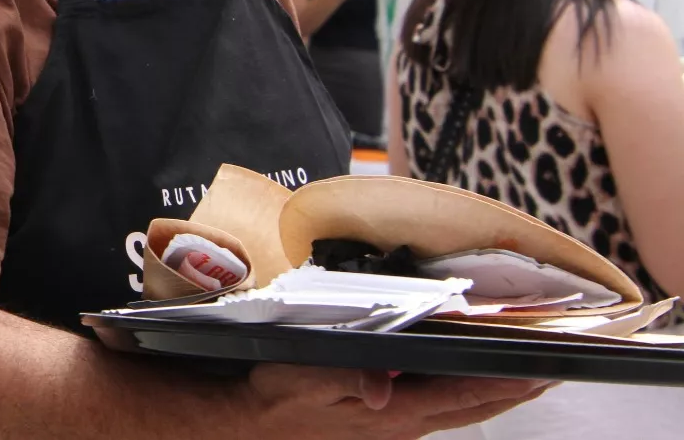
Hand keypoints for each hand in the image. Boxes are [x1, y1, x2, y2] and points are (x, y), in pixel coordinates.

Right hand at [245, 363, 552, 439]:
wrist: (252, 426)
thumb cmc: (277, 397)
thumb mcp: (304, 379)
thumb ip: (346, 379)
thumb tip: (381, 386)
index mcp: (391, 412)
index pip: (460, 395)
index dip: (502, 383)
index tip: (537, 371)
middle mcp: (401, 424)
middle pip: (471, 408)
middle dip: (512, 391)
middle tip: (549, 374)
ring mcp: (393, 429)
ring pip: (458, 413)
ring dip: (493, 397)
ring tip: (522, 381)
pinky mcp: (382, 426)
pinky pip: (437, 413)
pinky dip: (463, 400)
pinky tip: (464, 389)